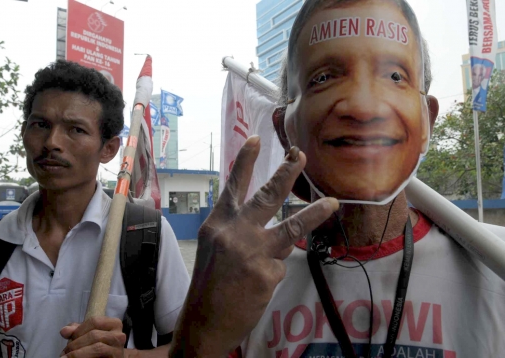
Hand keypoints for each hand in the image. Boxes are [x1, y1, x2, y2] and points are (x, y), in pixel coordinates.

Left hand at [60, 317, 125, 357]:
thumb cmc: (98, 346)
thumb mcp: (88, 335)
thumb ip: (77, 331)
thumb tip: (64, 331)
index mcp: (114, 324)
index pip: (94, 321)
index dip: (79, 330)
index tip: (69, 339)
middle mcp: (119, 335)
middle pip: (94, 334)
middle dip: (75, 344)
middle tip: (65, 353)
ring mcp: (118, 349)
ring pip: (97, 348)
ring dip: (77, 354)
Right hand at [170, 136, 338, 356]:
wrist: (204, 322)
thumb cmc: (208, 284)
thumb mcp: (214, 248)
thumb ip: (237, 230)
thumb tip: (267, 222)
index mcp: (218, 224)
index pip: (233, 186)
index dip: (244, 161)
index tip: (255, 139)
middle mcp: (235, 232)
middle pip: (267, 196)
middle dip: (286, 173)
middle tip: (300, 156)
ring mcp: (253, 252)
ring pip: (291, 227)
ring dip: (314, 213)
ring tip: (332, 203)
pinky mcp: (268, 273)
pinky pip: (280, 266)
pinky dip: (272, 272)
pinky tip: (259, 284)